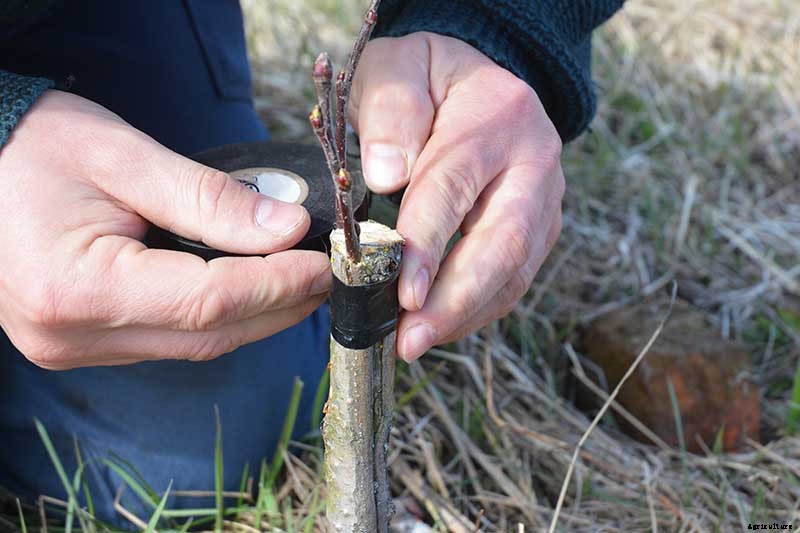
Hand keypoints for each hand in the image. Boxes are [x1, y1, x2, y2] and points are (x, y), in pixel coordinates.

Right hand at [0, 91, 329, 369]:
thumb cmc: (33, 147)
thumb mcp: (127, 158)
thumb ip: (211, 199)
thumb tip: (288, 229)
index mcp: (77, 288)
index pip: (209, 302)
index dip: (277, 284)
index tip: (323, 263)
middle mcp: (72, 335)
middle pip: (209, 335)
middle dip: (277, 305)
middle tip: (325, 274)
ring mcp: (73, 347)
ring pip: (195, 346)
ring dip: (254, 315)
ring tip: (298, 280)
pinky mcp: (82, 342)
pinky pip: (170, 340)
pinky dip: (217, 319)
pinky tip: (248, 289)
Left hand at [351, 32, 564, 361]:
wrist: (479, 79)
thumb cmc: (427, 78)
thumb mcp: (397, 67)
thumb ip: (390, 108)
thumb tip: (387, 174)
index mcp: (498, 115)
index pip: (456, 186)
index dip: (428, 243)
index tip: (402, 291)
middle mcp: (535, 161)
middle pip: (504, 242)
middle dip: (456, 299)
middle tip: (411, 340)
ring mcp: (545, 198)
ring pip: (515, 271)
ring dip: (466, 314)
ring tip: (416, 343)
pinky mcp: (540, 227)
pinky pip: (514, 278)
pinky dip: (477, 309)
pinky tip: (440, 326)